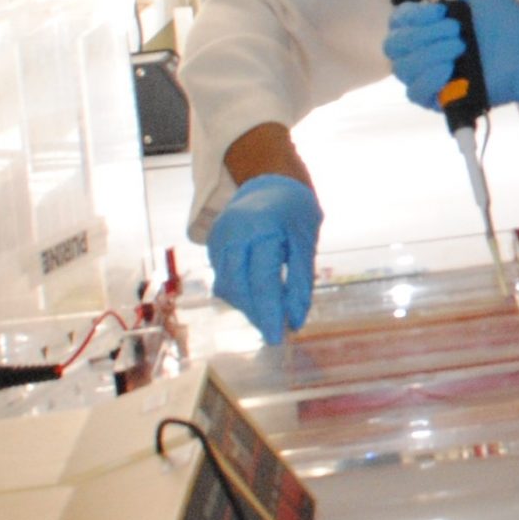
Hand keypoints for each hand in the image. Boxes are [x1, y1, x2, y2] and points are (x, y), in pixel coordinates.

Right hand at [204, 174, 321, 341]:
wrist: (270, 182)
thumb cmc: (294, 213)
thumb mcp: (306, 243)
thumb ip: (300, 282)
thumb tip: (295, 321)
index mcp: (262, 229)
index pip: (262, 280)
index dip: (269, 312)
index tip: (278, 337)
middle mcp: (234, 233)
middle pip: (238, 287)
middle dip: (255, 313)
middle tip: (274, 330)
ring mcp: (219, 237)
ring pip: (226, 286)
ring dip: (246, 305)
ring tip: (269, 311)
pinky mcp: (212, 243)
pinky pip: (222, 277)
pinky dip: (239, 292)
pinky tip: (256, 294)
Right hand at [386, 0, 518, 112]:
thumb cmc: (504, 18)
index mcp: (425, 26)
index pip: (396, 22)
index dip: (412, 15)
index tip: (442, 10)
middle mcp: (421, 51)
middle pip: (394, 45)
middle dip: (423, 34)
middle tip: (456, 29)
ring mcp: (429, 76)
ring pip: (402, 68)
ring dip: (430, 53)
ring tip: (461, 46)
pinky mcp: (439, 99)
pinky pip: (415, 92)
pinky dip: (428, 78)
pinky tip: (449, 68)